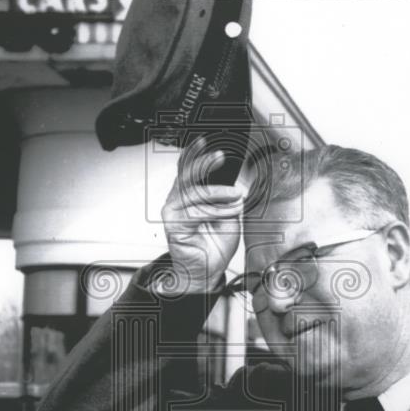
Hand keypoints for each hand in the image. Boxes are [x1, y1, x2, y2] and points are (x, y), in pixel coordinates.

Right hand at [159, 137, 244, 293]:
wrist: (208, 270)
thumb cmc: (214, 243)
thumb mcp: (229, 213)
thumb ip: (227, 197)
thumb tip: (235, 182)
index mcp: (188, 194)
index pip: (187, 167)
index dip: (193, 152)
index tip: (204, 140)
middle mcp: (177, 200)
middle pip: (186, 174)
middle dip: (203, 162)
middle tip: (219, 156)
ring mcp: (173, 212)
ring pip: (194, 192)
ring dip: (218, 193)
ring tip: (236, 196)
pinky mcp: (174, 225)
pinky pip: (195, 212)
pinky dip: (215, 210)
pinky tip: (230, 212)